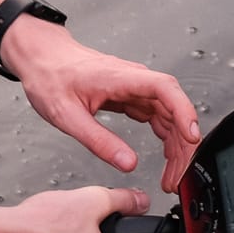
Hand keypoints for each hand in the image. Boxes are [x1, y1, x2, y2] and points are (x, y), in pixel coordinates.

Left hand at [3, 20, 202, 191]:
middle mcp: (134, 80)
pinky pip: (157, 116)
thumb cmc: (50, 77)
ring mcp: (134, 87)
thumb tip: (127, 162)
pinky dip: (165, 137)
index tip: (191, 136)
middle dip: (182, 142)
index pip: (165, 89)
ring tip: (172, 174)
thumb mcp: (67, 115)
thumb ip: (99, 140)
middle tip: (178, 174)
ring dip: (175, 144)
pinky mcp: (131, 95)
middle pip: (173, 107)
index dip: (184, 112)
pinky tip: (164, 155)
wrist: (41, 58)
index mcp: (121, 78)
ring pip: (168, 114)